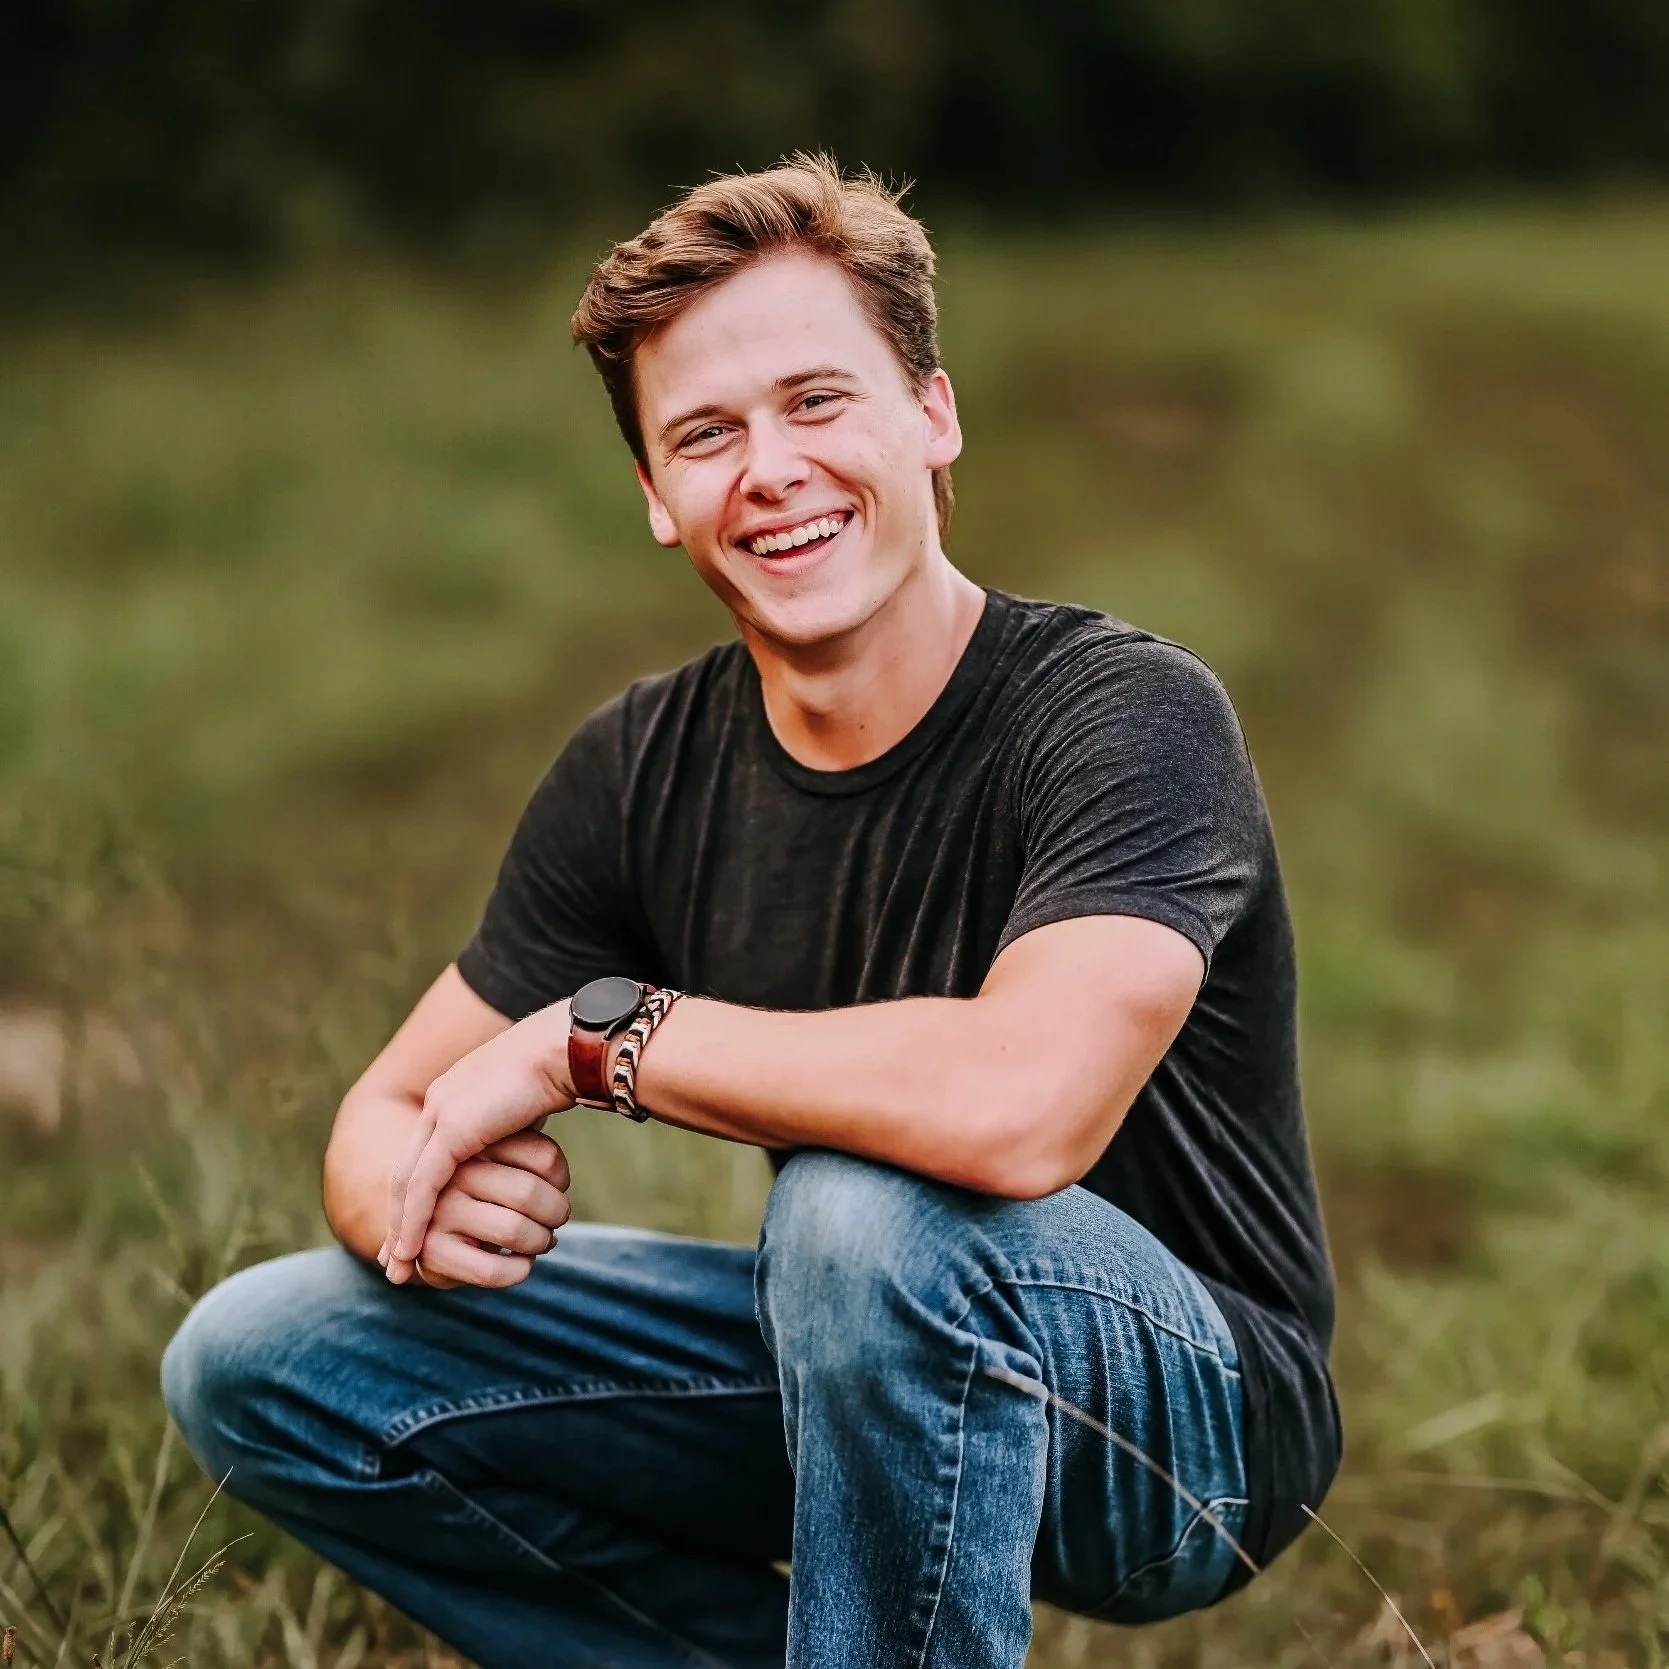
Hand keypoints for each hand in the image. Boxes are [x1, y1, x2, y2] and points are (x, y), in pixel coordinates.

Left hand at [381, 1001, 573, 1284]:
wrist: (564, 1048)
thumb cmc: (560, 1073)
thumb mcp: (526, 1107)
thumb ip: (512, 1130)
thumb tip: (521, 1155)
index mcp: (453, 1095)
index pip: (422, 1154)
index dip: (414, 1195)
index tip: (413, 1228)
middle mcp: (438, 1102)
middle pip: (405, 1171)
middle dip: (397, 1218)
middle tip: (392, 1258)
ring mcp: (440, 1112)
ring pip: (407, 1182)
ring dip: (399, 1228)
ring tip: (397, 1266)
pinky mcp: (451, 1127)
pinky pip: (424, 1185)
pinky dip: (413, 1221)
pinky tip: (410, 1249)